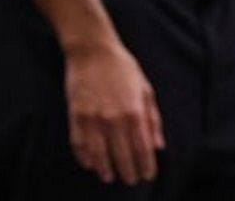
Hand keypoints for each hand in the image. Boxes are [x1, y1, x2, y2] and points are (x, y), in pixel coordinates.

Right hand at [65, 41, 164, 184]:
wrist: (94, 52)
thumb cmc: (124, 69)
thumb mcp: (146, 90)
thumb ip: (153, 120)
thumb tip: (158, 146)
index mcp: (135, 112)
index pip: (143, 148)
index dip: (146, 165)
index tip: (148, 176)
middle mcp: (114, 119)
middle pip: (122, 155)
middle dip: (128, 171)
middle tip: (131, 181)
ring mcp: (93, 119)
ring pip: (99, 154)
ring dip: (105, 169)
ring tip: (110, 177)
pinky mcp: (76, 116)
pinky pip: (79, 144)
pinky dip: (84, 157)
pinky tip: (90, 164)